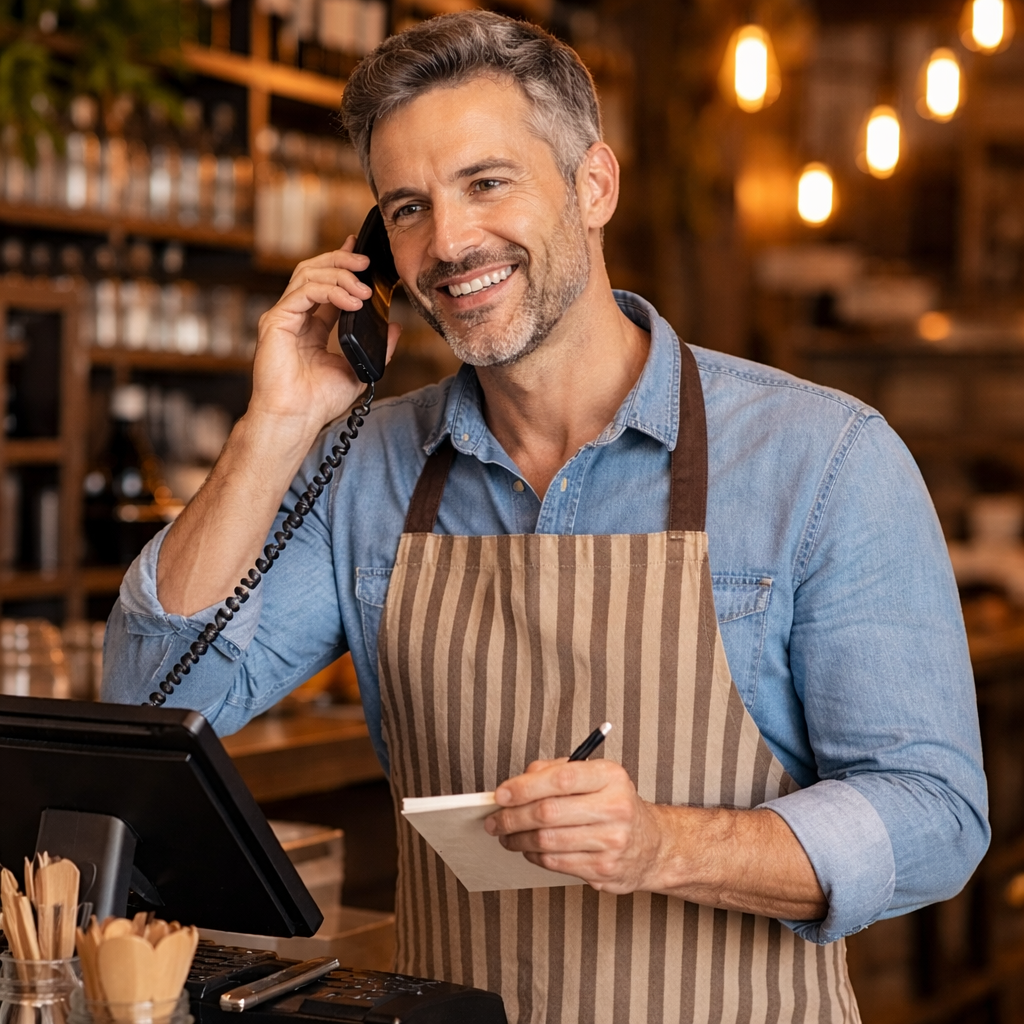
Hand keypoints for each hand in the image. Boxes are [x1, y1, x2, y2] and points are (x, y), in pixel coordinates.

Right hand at [250, 236, 401, 436]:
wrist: (296, 419)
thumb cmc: (319, 401)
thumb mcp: (358, 369)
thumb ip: (378, 348)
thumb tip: (395, 328)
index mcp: (312, 326)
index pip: (326, 285)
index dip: (343, 266)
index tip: (362, 253)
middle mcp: (295, 317)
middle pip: (314, 271)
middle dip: (341, 261)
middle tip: (366, 261)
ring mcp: (283, 317)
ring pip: (308, 275)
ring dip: (340, 275)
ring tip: (364, 288)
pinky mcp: (276, 321)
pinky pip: (305, 292)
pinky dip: (331, 291)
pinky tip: (352, 301)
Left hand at [484, 758, 665, 893]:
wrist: (651, 845)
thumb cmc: (613, 804)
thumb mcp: (593, 776)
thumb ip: (555, 771)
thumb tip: (516, 784)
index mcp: (610, 776)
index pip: (561, 779)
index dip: (525, 787)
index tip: (500, 794)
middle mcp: (615, 807)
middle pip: (549, 812)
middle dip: (512, 817)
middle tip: (493, 820)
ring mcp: (612, 842)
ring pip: (548, 841)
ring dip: (518, 839)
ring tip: (505, 835)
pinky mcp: (604, 870)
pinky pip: (556, 863)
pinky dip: (534, 856)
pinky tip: (528, 849)